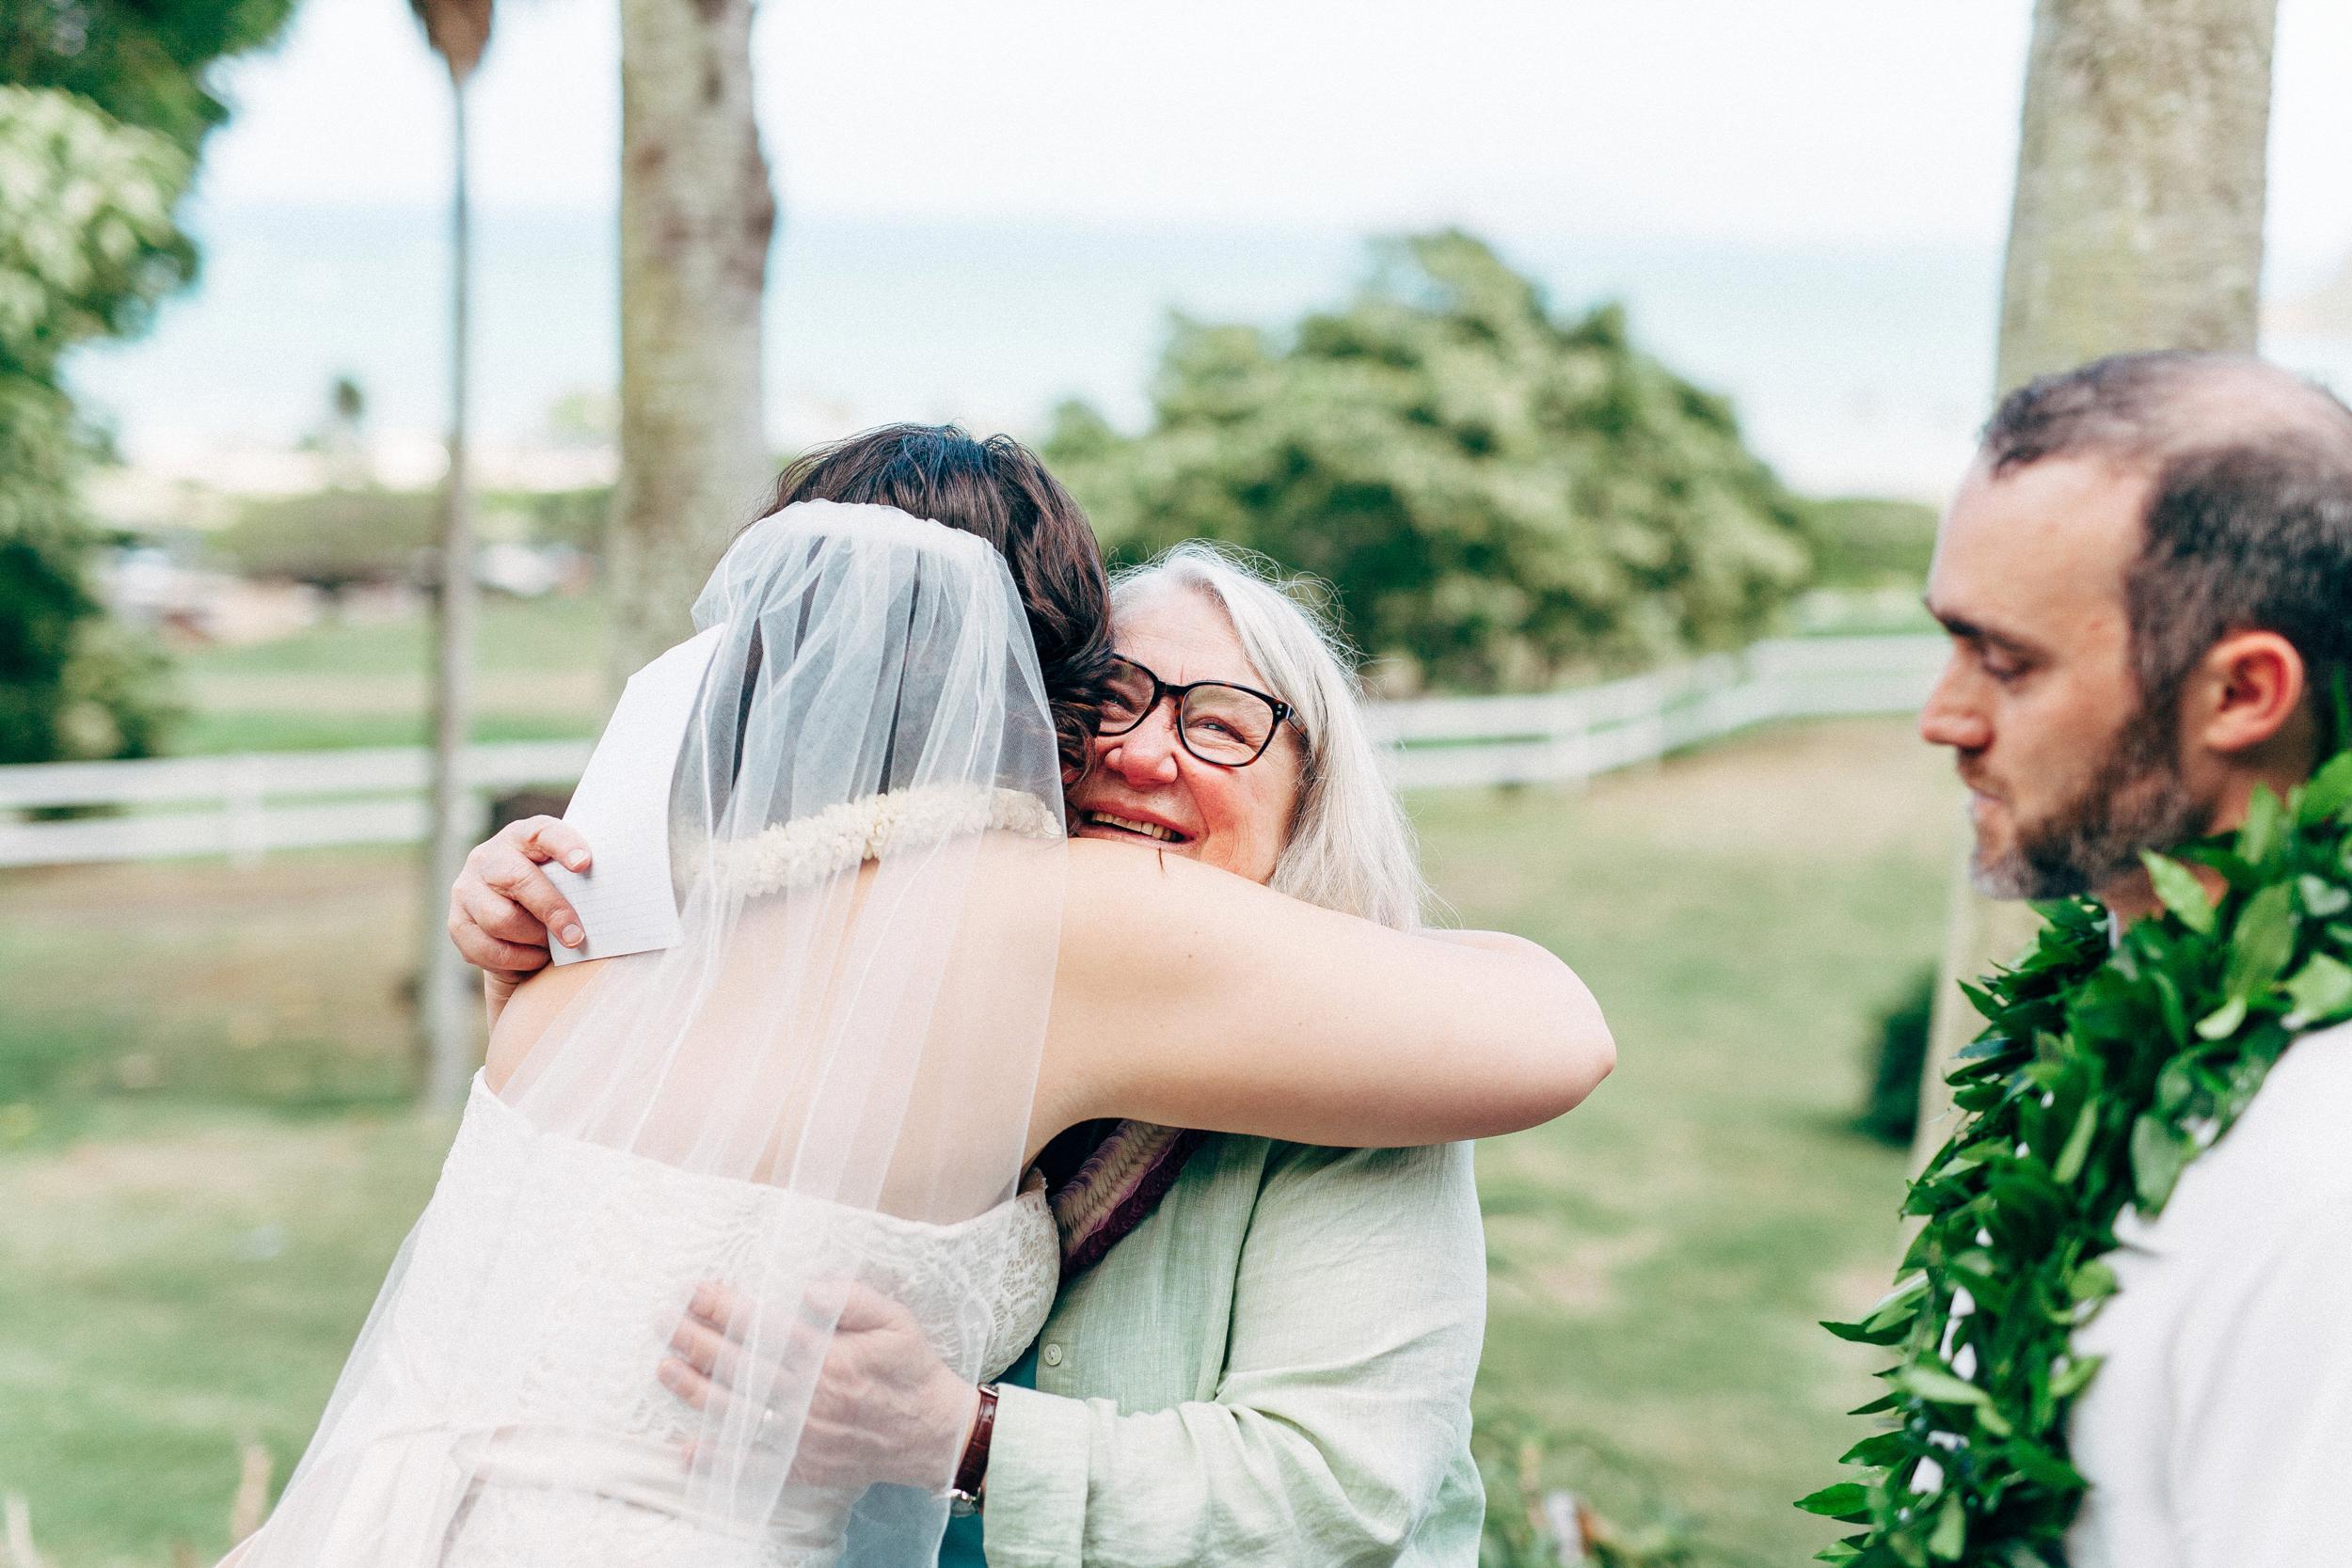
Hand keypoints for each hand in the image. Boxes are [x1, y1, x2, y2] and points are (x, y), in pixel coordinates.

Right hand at [446, 816, 592, 985]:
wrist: (515, 916)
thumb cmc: (554, 893)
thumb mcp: (565, 878)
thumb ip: (579, 881)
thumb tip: (605, 903)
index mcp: (521, 837)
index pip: (542, 832)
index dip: (563, 845)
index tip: (584, 863)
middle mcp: (488, 857)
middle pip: (517, 879)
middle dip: (552, 910)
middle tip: (577, 936)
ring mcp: (467, 889)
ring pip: (500, 919)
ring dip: (533, 939)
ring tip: (552, 946)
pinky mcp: (457, 922)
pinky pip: (486, 948)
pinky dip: (515, 960)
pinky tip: (533, 958)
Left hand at [661, 1280, 979, 1490]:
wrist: (933, 1434)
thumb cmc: (912, 1370)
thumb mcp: (895, 1320)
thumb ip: (852, 1298)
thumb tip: (806, 1289)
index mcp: (828, 1358)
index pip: (762, 1327)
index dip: (724, 1307)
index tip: (696, 1290)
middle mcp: (807, 1398)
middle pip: (739, 1365)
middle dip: (695, 1340)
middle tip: (664, 1321)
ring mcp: (800, 1436)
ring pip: (735, 1410)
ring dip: (694, 1389)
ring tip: (663, 1368)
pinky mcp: (801, 1466)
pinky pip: (751, 1464)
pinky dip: (718, 1458)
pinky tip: (686, 1448)